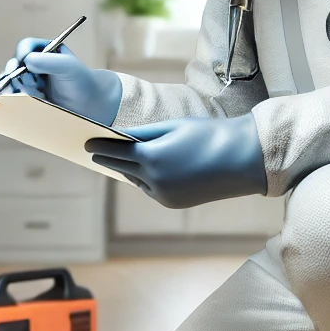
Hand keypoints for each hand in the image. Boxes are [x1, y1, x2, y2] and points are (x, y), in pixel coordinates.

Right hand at [0, 37, 122, 125]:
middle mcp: (36, 64)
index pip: (26, 46)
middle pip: (14, 64)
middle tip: (29, 82)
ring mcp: (31, 81)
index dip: (22, 53)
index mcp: (46, 51)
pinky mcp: (29, 97)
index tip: (24, 62)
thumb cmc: (82, 82)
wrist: (90, 105)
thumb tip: (27, 60)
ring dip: (18, 86)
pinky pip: (15, 95)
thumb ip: (50, 61)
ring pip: (12, 80)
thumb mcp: (69, 67)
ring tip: (36, 93)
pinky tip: (30, 100)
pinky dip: (16, 97)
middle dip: (17, 73)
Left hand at [85, 114, 266, 207]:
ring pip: (137, 180)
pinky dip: (146, 179)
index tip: (87, 142)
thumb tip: (122, 136)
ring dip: (128, 169)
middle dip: (110, 158)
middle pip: (123, 167)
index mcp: (152, 158)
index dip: (100, 146)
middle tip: (96, 150)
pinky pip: (151, 190)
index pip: (116, 152)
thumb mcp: (173, 127)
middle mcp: (154, 180)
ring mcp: (163, 195)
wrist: (242, 160)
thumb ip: (144, 133)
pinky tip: (143, 170)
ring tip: (118, 159)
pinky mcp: (174, 203)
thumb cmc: (208, 135)